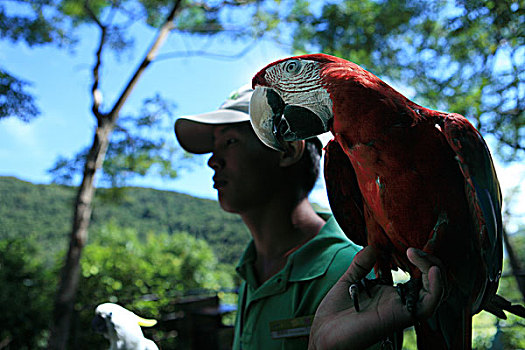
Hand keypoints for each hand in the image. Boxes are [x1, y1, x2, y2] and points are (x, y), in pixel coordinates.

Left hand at [308, 246, 443, 349]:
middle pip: (432, 282)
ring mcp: (403, 309)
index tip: (406, 245)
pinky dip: (436, 287)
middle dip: (431, 262)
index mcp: (390, 293)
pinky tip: (432, 270)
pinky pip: (428, 305)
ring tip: (417, 254)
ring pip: (436, 292)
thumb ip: (361, 264)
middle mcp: (401, 301)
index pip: (418, 276)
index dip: (420, 259)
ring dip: (434, 269)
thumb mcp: (349, 281)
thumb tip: (373, 247)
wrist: (324, 333)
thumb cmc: (335, 312)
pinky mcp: (401, 317)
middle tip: (412, 249)